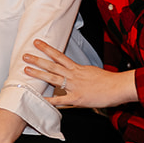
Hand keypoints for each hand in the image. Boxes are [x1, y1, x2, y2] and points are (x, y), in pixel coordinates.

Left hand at [20, 39, 138, 108]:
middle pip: (53, 65)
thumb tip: (75, 74)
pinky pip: (60, 99)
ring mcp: (74, 86)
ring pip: (53, 78)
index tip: (37, 43)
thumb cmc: (109, 81)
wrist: (119, 87)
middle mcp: (74, 75)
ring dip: (39, 74)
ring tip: (26, 70)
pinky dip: (50, 99)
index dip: (48, 49)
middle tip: (25, 55)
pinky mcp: (77, 98)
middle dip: (38, 60)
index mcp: (78, 68)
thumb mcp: (93, 73)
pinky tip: (40, 98)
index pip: (60, 56)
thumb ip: (81, 74)